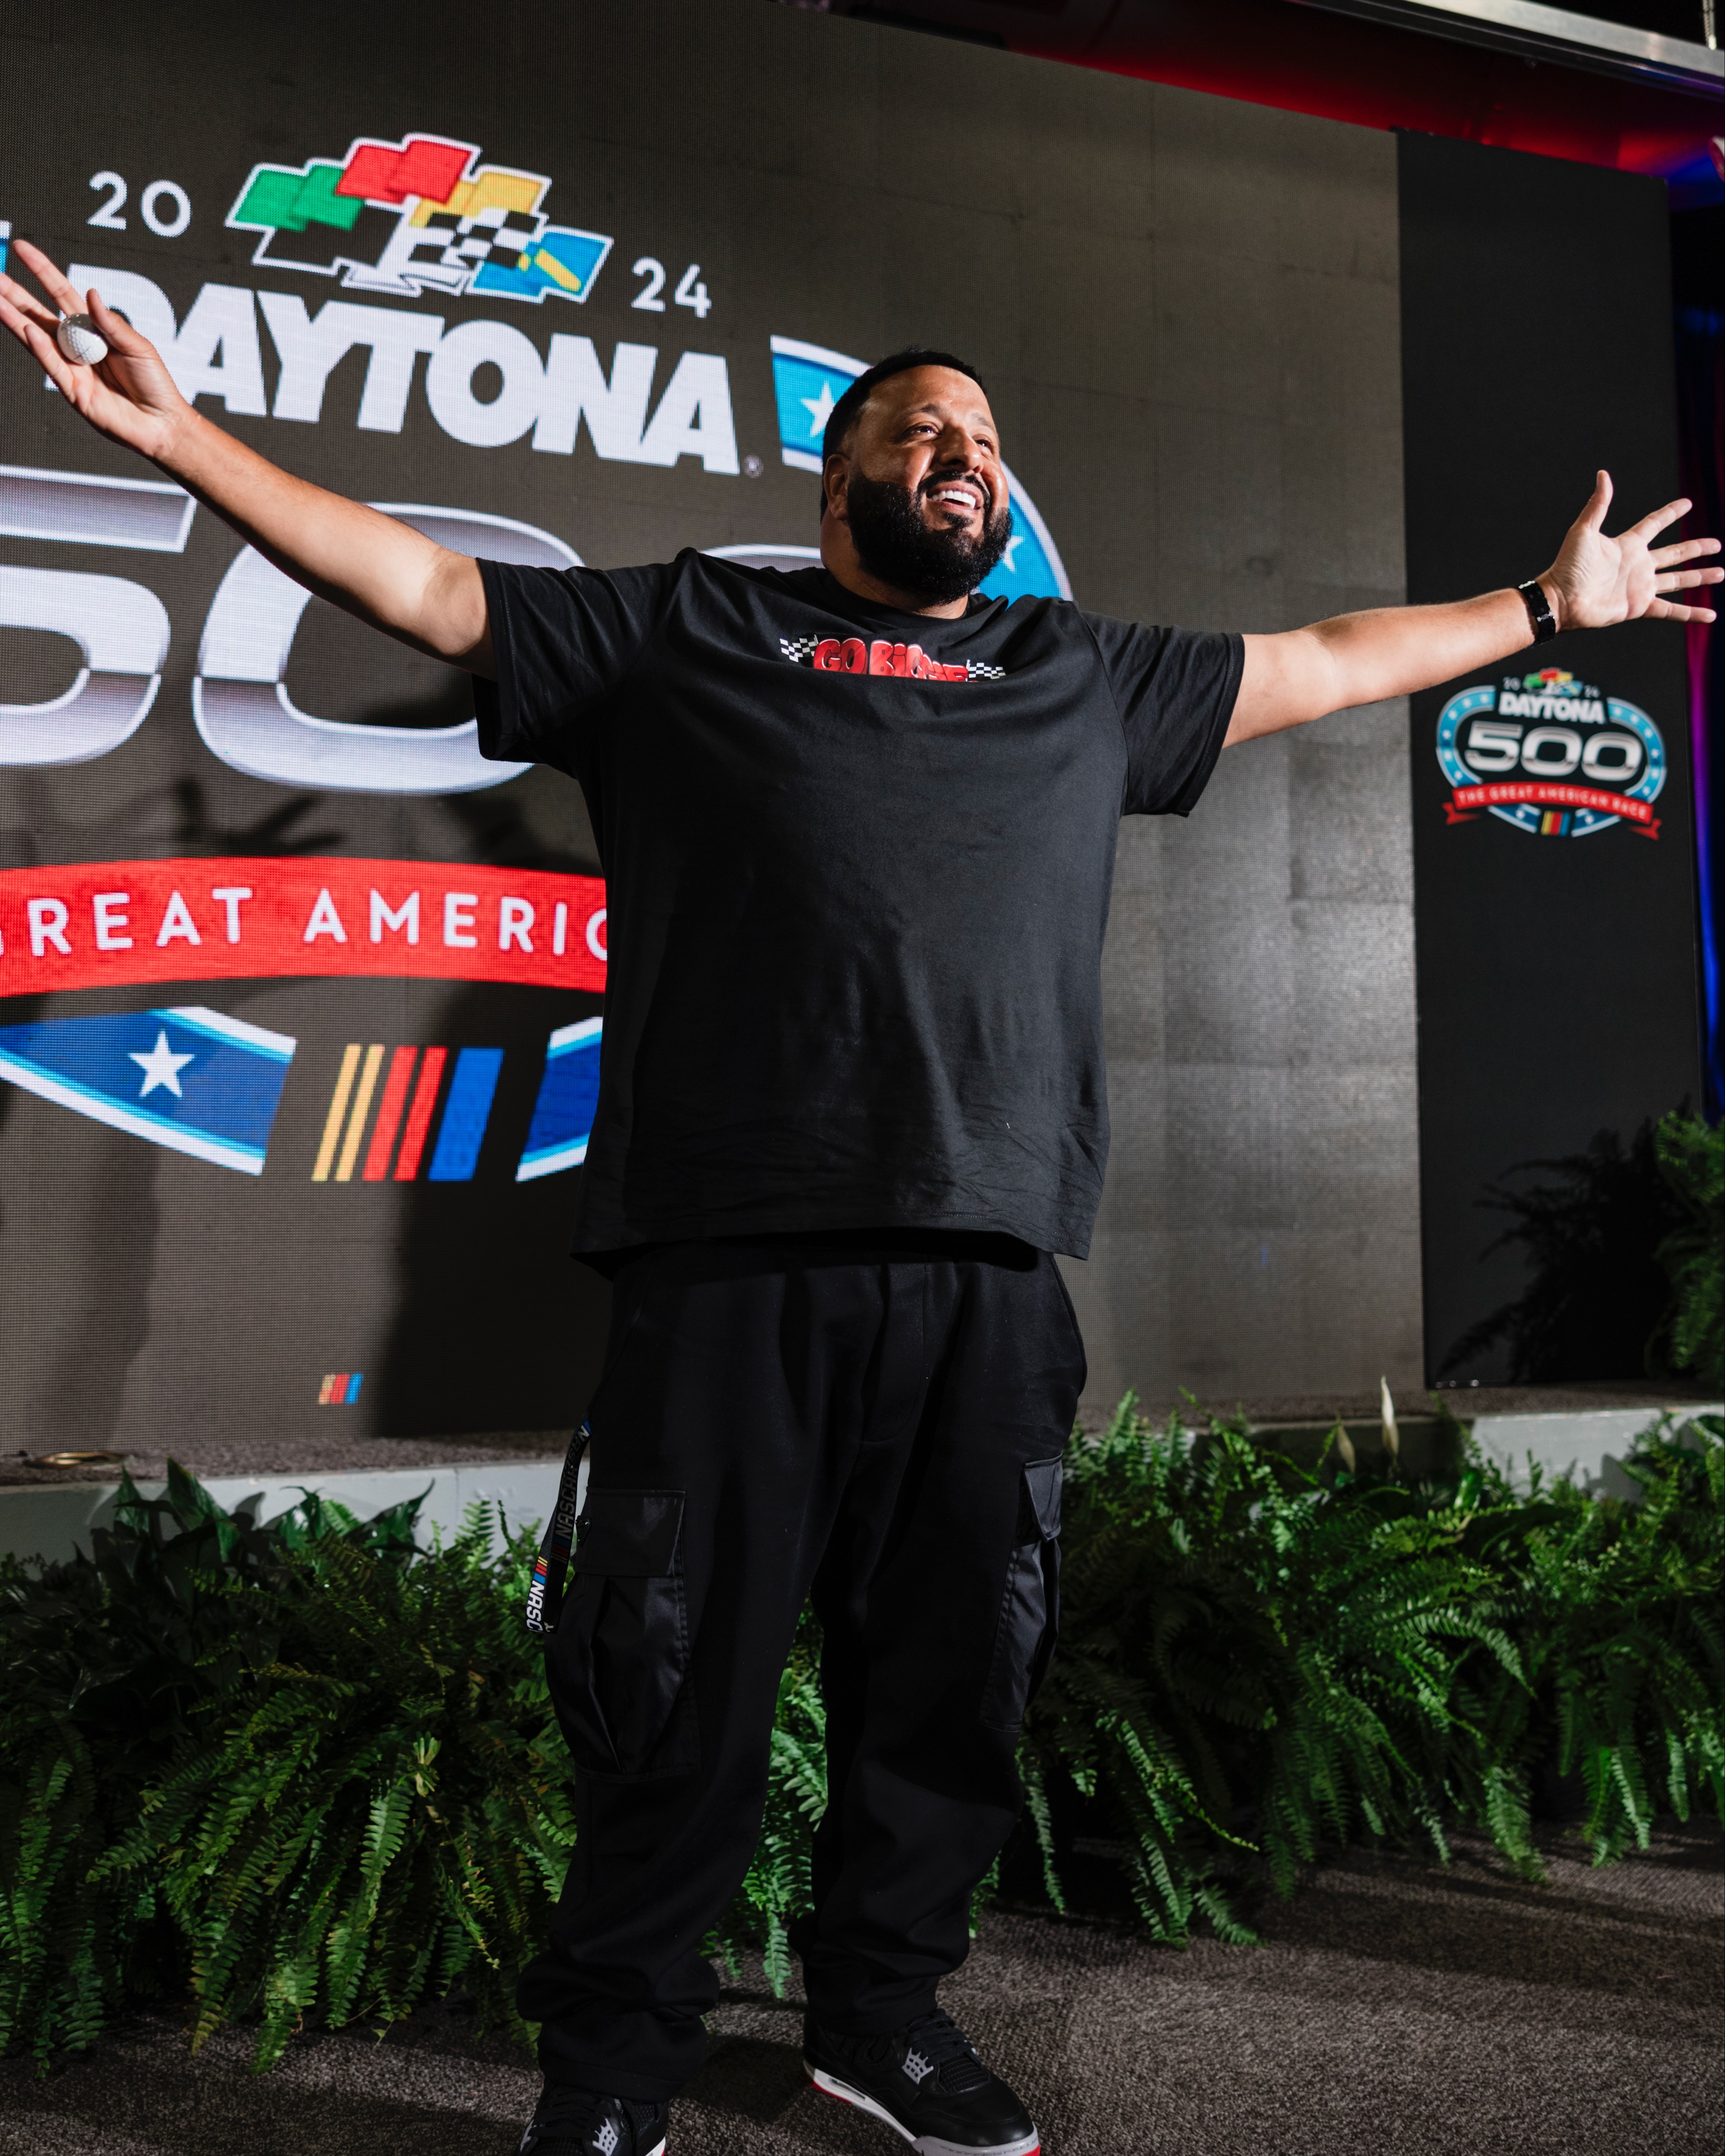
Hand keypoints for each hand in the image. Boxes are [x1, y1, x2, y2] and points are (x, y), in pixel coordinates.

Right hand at [0, 237, 192, 461]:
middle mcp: (77, 345)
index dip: (42, 271)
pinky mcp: (73, 391)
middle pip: (38, 313)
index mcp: (93, 329)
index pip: (61, 293)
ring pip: (36, 338)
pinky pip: (53, 366)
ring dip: (14, 318)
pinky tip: (27, 330)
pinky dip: (41, 349)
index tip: (22, 249)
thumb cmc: (155, 385)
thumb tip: (91, 293)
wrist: (163, 424)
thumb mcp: (138, 347)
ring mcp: (72, 367)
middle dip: (14, 294)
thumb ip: (113, 323)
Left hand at [1540, 471, 1720, 630]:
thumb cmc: (1567, 566)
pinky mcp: (1639, 606)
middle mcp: (1638, 565)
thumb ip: (1598, 504)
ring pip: (1678, 580)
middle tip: (1717, 543)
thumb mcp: (1584, 530)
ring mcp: (1640, 586)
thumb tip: (1603, 474)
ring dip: (1700, 576)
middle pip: (1674, 553)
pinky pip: (1671, 610)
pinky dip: (1690, 613)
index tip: (1687, 503)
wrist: (1561, 600)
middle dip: (1696, 548)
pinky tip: (1709, 614)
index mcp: (1628, 545)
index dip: (1670, 513)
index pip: (1654, 524)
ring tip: (1721, 573)